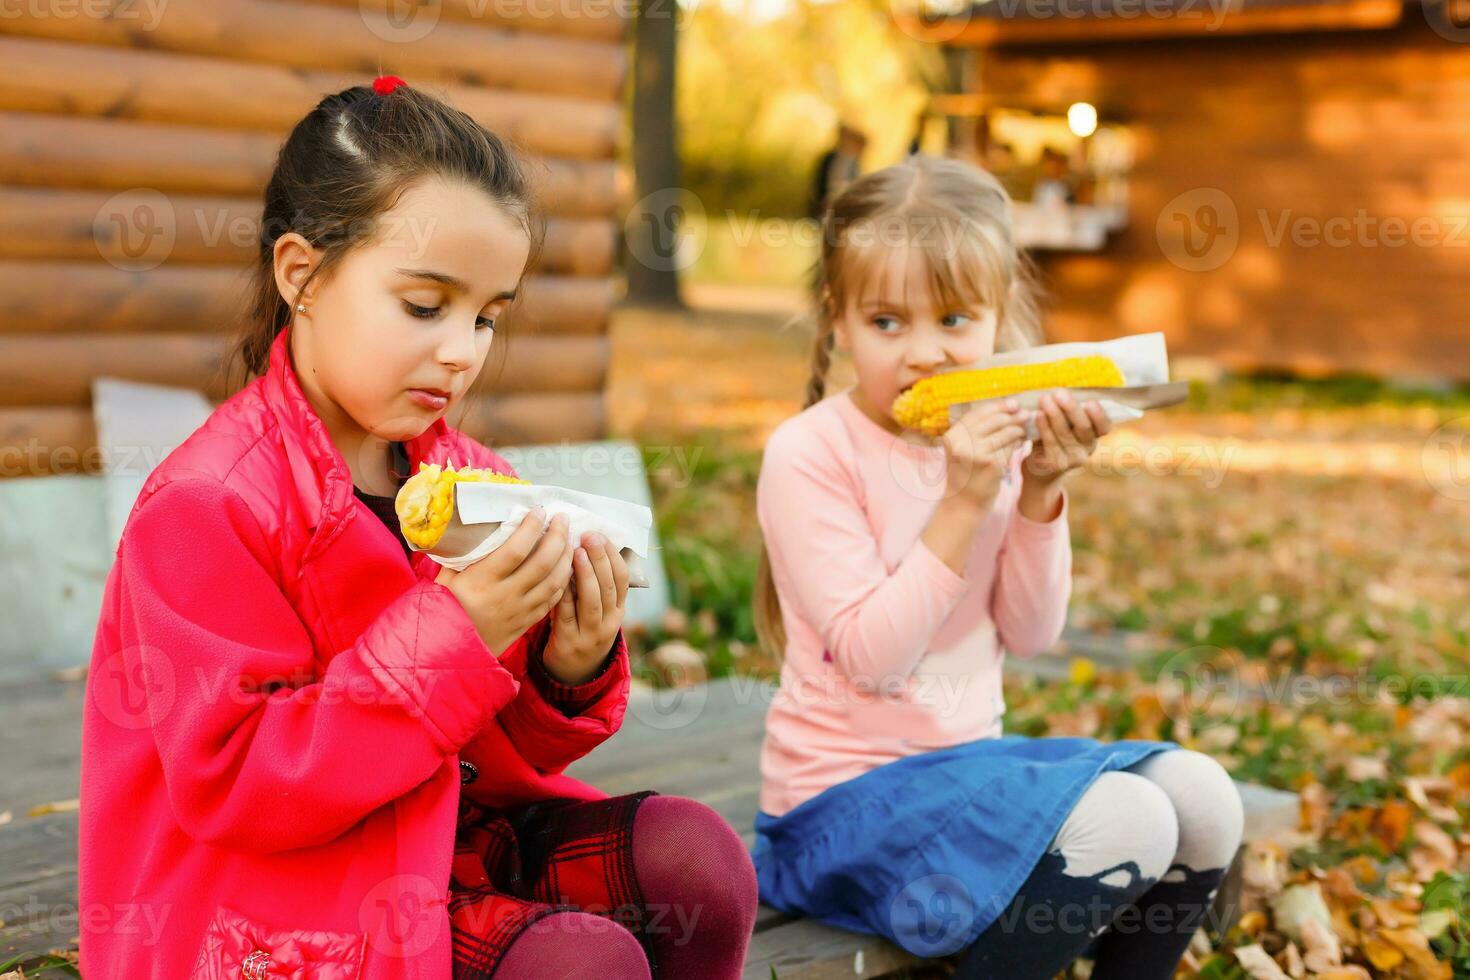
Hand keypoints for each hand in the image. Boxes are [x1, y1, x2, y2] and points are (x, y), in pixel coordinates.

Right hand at [435, 509, 573, 655]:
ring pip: (553, 582)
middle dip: (557, 537)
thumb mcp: (445, 578)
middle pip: (542, 564)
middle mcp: (504, 596)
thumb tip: (479, 528)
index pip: (515, 550)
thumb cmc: (444, 608)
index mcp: (481, 581)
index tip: (539, 511)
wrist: (445, 649)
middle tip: (562, 519)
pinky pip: (552, 601)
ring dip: (566, 558)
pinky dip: (563, 582)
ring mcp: (518, 612)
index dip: (531, 528)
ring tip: (569, 539)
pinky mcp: (525, 624)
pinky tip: (565, 567)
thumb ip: (464, 555)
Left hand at [544, 531, 629, 685]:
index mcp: (618, 610)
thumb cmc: (583, 629)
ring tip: (576, 551)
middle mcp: (609, 622)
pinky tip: (556, 576)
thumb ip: (596, 584)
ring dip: (585, 574)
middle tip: (589, 536)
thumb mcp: (598, 611)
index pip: (622, 579)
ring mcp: (590, 634)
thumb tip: (587, 543)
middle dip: (600, 558)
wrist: (573, 673)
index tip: (600, 535)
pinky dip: (563, 594)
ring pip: (592, 600)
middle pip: (608, 587)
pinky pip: (566, 614)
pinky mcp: (568, 642)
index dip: (612, 555)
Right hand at [941, 399, 1029, 511]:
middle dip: (1013, 416)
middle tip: (1025, 415)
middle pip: (994, 420)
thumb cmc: (966, 473)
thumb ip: (978, 430)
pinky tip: (1021, 444)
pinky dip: (1018, 444)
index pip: (978, 413)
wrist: (963, 504)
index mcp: (953, 435)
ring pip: (1006, 433)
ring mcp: (976, 453)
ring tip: (1024, 431)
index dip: (999, 406)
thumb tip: (1011, 407)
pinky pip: (1010, 447)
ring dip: (1018, 430)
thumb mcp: (962, 449)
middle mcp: (962, 442)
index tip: (1014, 404)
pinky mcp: (991, 464)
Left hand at [1022, 389, 1110, 485]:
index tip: (1090, 402)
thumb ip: (1068, 408)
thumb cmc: (1056, 431)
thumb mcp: (1066, 419)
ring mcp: (1073, 458)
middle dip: (1071, 409)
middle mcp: (1088, 447)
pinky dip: (1044, 428)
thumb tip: (1062, 388)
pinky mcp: (1057, 464)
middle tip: (1059, 393)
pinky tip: (1038, 415)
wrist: (1041, 461)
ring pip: (1065, 434)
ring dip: (1054, 415)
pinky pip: (1050, 443)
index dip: (1099, 416)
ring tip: (1044, 399)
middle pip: (1083, 428)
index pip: (1104, 426)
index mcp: (1095, 434)